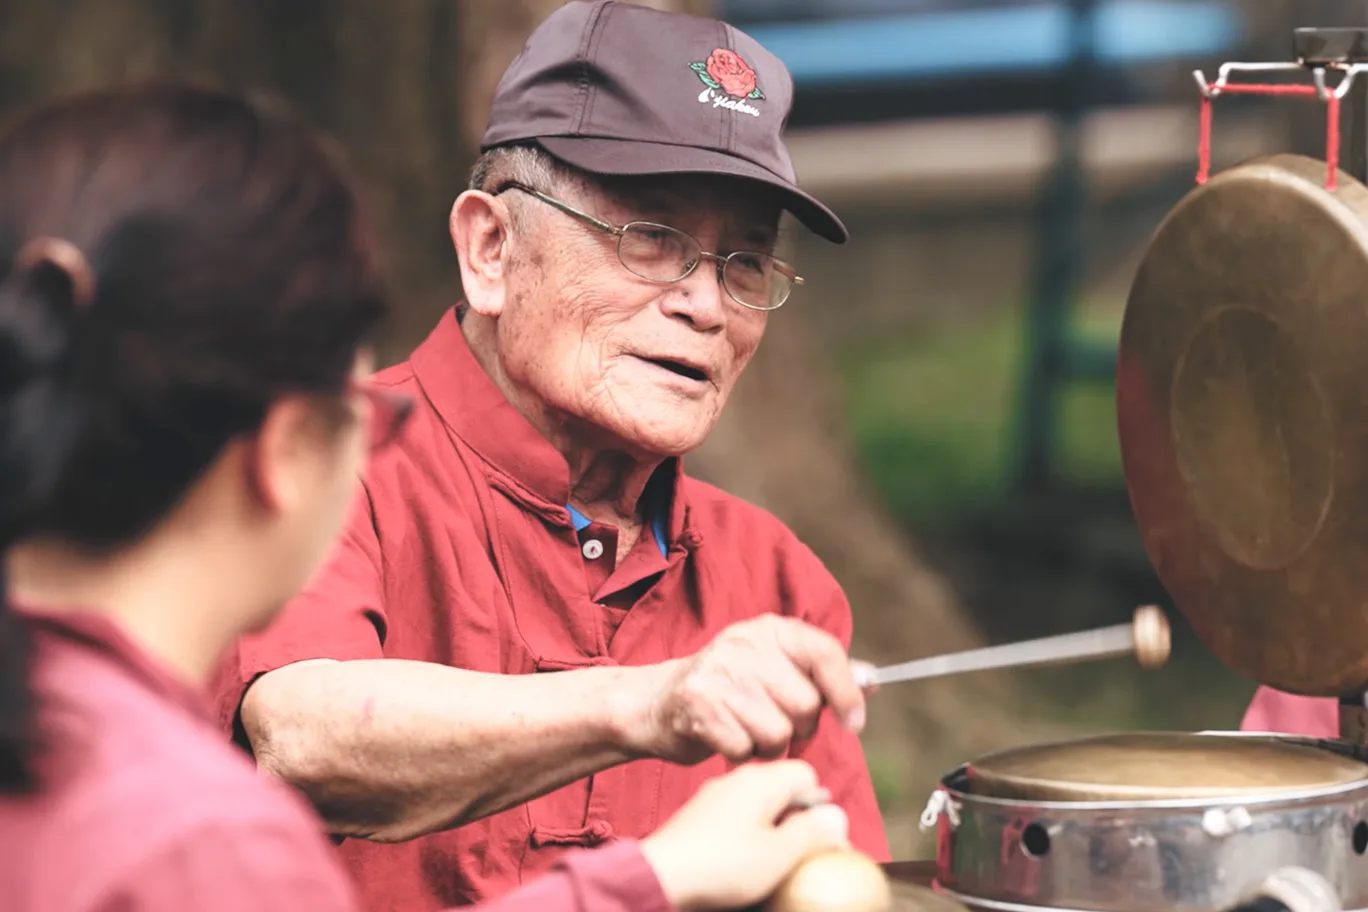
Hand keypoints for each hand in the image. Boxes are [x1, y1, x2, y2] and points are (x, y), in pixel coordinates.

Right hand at [629, 615, 867, 763]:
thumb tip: (873, 681)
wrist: (655, 703)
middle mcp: (744, 643)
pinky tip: (724, 738)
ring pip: (778, 733)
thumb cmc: (727, 690)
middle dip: (798, 728)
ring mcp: (718, 672)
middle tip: (772, 723)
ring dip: (768, 746)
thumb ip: (822, 673)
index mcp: (770, 630)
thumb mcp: (775, 669)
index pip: (825, 653)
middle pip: (806, 705)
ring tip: (746, 731)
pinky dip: (741, 755)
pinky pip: (745, 749)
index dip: (846, 693)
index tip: (854, 723)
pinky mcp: (697, 705)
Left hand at [639, 760, 850, 911]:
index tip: (816, 837)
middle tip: (798, 855)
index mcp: (762, 780)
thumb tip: (837, 817)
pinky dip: (747, 834)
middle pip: (784, 789)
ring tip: (770, 862)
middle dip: (798, 819)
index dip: (819, 806)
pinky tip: (741, 860)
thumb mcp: (779, 855)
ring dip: (773, 829)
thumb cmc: (722, 866)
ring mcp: (716, 795)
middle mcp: (738, 779)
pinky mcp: (700, 814)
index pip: (807, 775)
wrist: (660, 877)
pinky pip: (737, 816)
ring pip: (760, 804)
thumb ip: (813, 832)